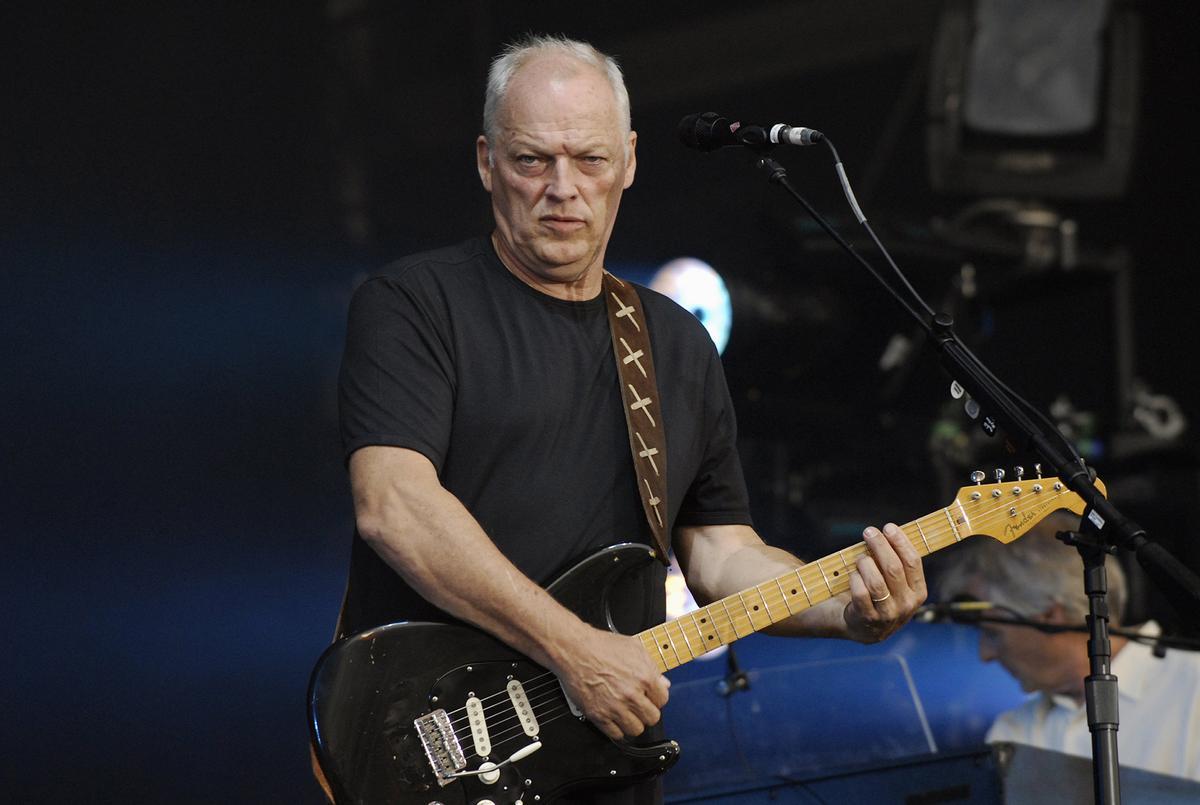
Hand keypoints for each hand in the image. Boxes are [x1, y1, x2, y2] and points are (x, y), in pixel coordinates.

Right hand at [551, 627, 669, 740]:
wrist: (574, 649)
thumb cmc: (601, 646)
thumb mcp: (634, 648)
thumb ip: (652, 667)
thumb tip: (663, 683)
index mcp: (644, 677)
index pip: (662, 700)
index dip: (656, 698)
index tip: (650, 697)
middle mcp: (631, 694)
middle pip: (652, 718)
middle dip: (647, 712)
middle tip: (639, 706)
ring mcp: (614, 707)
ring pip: (636, 730)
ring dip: (633, 722)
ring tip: (626, 713)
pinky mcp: (598, 715)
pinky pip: (616, 734)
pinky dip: (616, 729)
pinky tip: (614, 718)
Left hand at [843, 523, 926, 642]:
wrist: (860, 626)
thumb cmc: (878, 595)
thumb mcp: (895, 584)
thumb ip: (896, 562)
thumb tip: (888, 532)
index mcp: (918, 593)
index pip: (913, 562)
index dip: (900, 542)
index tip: (888, 527)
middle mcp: (906, 605)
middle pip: (893, 568)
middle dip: (880, 546)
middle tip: (869, 532)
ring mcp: (888, 614)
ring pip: (876, 582)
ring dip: (865, 563)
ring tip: (860, 557)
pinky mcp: (868, 619)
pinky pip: (860, 593)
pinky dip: (855, 579)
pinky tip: (853, 574)